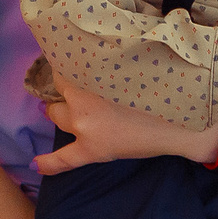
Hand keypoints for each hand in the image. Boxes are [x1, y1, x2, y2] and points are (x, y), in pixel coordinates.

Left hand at [34, 80, 217, 174]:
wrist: (181, 124)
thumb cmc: (162, 88)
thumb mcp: (131, 65)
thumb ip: (107, 62)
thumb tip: (94, 54)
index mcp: (92, 77)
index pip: (65, 67)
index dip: (69, 66)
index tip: (74, 65)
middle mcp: (82, 102)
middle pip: (60, 93)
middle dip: (65, 91)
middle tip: (80, 89)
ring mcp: (84, 128)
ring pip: (58, 117)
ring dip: (61, 113)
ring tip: (68, 111)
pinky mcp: (92, 151)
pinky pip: (64, 160)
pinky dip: (49, 162)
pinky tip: (36, 164)